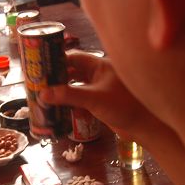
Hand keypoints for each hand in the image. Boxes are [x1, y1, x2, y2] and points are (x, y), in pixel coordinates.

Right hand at [39, 51, 153, 134]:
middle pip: (73, 72)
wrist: (144, 126)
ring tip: (46, 97)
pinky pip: (81, 99)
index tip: (40, 68)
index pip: (73, 58)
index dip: (57, 61)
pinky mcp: (101, 102)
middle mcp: (99, 74)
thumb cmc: (124, 106)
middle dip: (58, 78)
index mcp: (100, 65)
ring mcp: (100, 88)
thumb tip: (43, 93)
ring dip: (64, 92)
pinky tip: (62, 110)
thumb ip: (69, 95)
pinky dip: (72, 103)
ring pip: (76, 86)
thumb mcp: (93, 99)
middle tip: (39, 84)